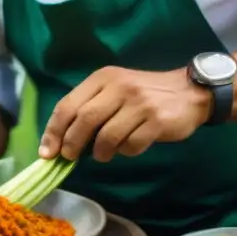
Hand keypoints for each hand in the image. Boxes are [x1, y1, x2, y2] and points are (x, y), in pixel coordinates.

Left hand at [38, 66, 211, 162]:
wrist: (190, 91)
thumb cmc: (145, 94)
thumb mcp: (115, 89)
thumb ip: (91, 107)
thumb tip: (62, 141)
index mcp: (104, 78)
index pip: (68, 104)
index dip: (54, 131)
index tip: (47, 152)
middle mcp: (120, 87)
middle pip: (84, 119)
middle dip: (72, 143)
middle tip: (70, 157)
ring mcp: (139, 103)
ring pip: (107, 136)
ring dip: (100, 151)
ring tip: (104, 153)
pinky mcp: (157, 121)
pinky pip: (132, 145)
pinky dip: (126, 152)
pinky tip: (129, 146)